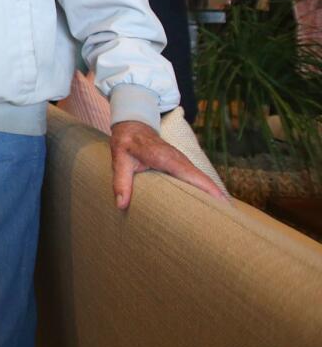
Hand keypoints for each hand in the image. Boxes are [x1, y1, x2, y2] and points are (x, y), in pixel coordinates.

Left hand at [109, 120, 225, 208]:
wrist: (132, 126)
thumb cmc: (126, 143)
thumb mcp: (119, 161)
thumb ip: (121, 182)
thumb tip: (121, 204)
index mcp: (168, 159)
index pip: (195, 176)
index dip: (211, 191)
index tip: (224, 206)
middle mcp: (180, 160)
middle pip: (204, 180)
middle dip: (217, 199)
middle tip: (228, 220)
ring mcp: (182, 161)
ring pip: (202, 179)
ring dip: (213, 195)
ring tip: (222, 217)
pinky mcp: (181, 164)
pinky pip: (196, 178)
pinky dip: (205, 190)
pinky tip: (208, 204)